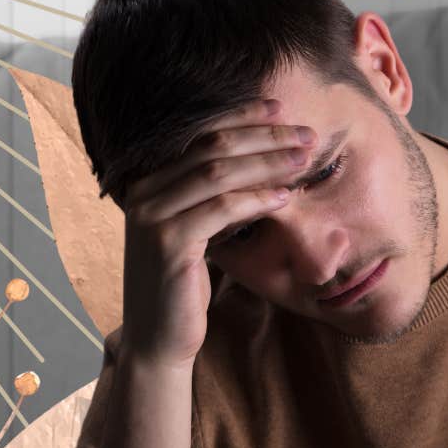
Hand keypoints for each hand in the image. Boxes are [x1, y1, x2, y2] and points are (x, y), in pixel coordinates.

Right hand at [118, 98, 316, 367]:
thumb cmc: (185, 283)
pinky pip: (221, 209)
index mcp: (147, 179)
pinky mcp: (167, 243)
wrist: (159, 337)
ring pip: (218, 173)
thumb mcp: (199, 229)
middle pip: (211, 146)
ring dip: (268, 162)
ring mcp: (150, 216)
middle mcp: (142, 190)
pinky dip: (257, 199)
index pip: (198, 133)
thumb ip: (215, 193)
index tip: (282, 109)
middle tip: (305, 134)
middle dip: (264, 135)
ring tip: (303, 160)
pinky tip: (286, 197)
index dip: (242, 116)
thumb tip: (264, 156)